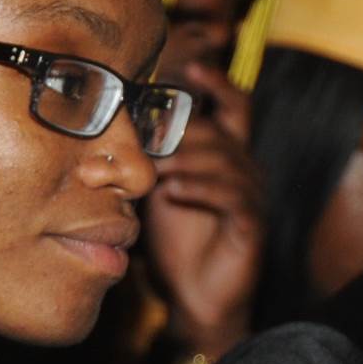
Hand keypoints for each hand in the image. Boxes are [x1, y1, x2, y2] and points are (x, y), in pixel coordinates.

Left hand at [142, 62, 264, 360]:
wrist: (195, 296)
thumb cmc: (175, 238)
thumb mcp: (157, 188)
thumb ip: (149, 156)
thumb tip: (110, 124)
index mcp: (226, 154)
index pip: (233, 106)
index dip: (218, 84)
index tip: (193, 67)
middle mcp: (245, 169)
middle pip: (224, 130)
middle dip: (184, 130)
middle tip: (146, 135)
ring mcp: (252, 196)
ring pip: (227, 160)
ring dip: (187, 158)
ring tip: (156, 168)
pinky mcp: (253, 225)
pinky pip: (233, 198)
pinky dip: (201, 189)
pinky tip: (172, 192)